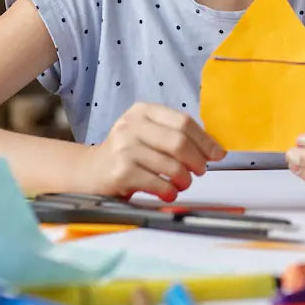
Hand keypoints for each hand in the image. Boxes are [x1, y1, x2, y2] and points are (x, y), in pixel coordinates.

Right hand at [77, 102, 224, 199]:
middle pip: (179, 142)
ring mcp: (124, 148)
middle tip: (200, 171)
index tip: (217, 154)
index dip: (205, 140)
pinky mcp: (120, 172)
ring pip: (171, 165)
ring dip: (184, 179)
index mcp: (142, 111)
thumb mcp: (147, 135)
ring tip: (182, 183)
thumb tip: (216, 149)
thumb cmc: (125, 154)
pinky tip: (168, 192)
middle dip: (197, 160)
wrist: (86, 172)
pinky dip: (169, 191)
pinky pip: (158, 183)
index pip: (184, 122)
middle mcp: (131, 126)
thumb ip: (176, 136)